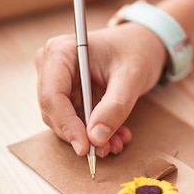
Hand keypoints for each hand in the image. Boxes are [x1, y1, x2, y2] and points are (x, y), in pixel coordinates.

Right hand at [35, 22, 165, 157]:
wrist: (141, 45)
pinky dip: (95, 133)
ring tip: (117, 142)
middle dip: (80, 135)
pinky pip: (75, 122)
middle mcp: (52, 67)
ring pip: (64, 122)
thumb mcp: (131, 77)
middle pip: (54, 112)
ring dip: (90, 138)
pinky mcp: (68, 96)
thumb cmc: (135, 50)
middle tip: (107, 149)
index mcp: (61, 52)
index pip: (52, 96)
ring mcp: (58, 83)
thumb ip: (115, 107)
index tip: (85, 147)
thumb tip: (96, 138)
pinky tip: (116, 136)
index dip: (66, 125)